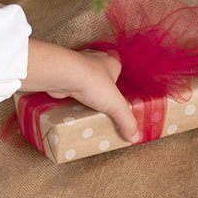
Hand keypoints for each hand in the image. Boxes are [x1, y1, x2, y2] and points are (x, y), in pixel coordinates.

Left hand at [24, 42, 141, 142]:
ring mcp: (76, 66)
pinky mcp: (62, 75)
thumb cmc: (92, 82)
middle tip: (102, 107)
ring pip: (83, 81)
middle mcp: (94, 60)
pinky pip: (69, 87)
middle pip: (100, 77)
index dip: (118, 83)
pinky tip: (71, 108)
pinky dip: (70, 96)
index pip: (118, 71)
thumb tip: (135, 137)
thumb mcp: (116, 105)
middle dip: (100, 90)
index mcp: (111, 62)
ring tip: (87, 110)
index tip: (116, 97)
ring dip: (84, 93)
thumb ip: (127, 121)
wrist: (62, 75)